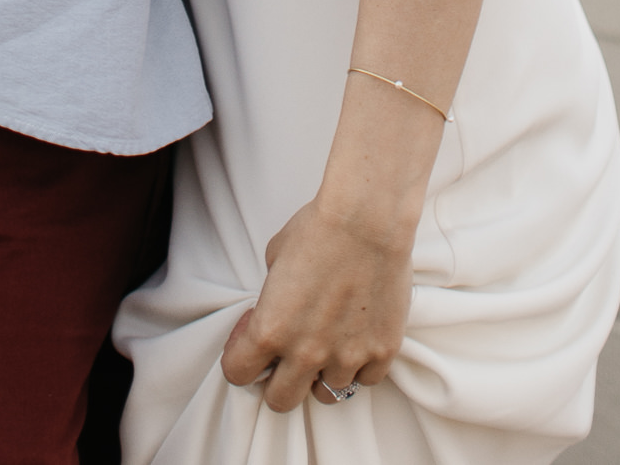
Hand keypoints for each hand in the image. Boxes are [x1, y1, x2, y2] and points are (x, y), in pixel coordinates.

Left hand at [219, 197, 412, 411]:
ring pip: (326, 395)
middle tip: (286, 357)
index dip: (241, 357)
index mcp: (270, 330)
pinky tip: (356, 337)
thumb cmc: (318, 228)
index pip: (238, 374)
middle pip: (280, 401)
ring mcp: (346, 357)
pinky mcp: (381, 352)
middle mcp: (305, 353)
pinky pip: (365, 380)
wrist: (368, 218)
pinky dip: (359, 365)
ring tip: (328, 342)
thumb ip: (273, 295)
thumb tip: (278, 307)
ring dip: (322, 373)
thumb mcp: (275, 258)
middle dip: (278, 381)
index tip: (250, 341)